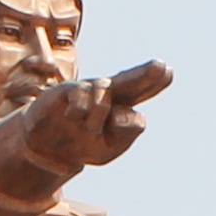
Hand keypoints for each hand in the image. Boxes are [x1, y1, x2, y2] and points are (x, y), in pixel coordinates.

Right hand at [15, 56, 172, 177]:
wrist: (48, 147)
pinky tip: (72, 116)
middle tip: (161, 66)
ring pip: (104, 95)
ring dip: (97, 117)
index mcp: (123, 107)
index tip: (167, 72)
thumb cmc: (82, 144)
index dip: (154, 84)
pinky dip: (80, 110)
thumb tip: (122, 115)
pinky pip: (82, 96)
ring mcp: (88, 90)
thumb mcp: (108, 148)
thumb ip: (124, 134)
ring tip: (88, 128)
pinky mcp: (67, 90)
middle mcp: (109, 94)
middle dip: (146, 74)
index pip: (143, 93)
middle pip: (130, 81)